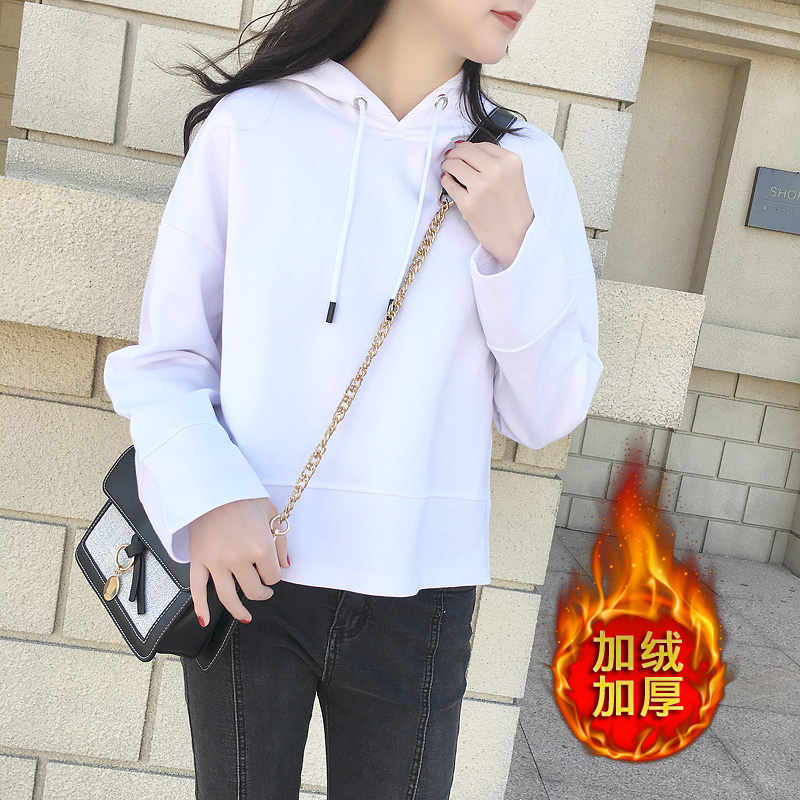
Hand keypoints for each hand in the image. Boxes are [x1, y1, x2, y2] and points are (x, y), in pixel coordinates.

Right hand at [188, 496, 287, 624]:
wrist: (212, 485)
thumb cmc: (243, 496)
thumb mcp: (270, 513)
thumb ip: (281, 541)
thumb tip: (285, 565)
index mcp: (260, 548)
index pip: (273, 576)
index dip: (275, 576)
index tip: (273, 571)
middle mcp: (239, 559)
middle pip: (253, 590)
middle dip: (261, 592)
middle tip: (263, 588)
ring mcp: (216, 562)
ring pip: (228, 597)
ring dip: (238, 610)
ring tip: (245, 614)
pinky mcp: (198, 561)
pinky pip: (197, 590)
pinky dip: (200, 608)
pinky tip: (205, 619)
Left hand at [441, 140, 534, 269]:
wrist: (518, 238)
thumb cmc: (515, 210)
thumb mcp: (514, 178)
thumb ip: (496, 162)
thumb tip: (466, 150)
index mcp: (511, 161)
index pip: (481, 145)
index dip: (467, 147)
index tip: (459, 150)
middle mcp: (497, 171)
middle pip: (465, 152)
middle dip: (453, 154)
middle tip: (449, 158)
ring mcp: (482, 187)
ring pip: (454, 165)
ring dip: (447, 165)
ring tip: (447, 169)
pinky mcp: (469, 204)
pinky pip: (449, 185)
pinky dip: (446, 181)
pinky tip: (448, 182)